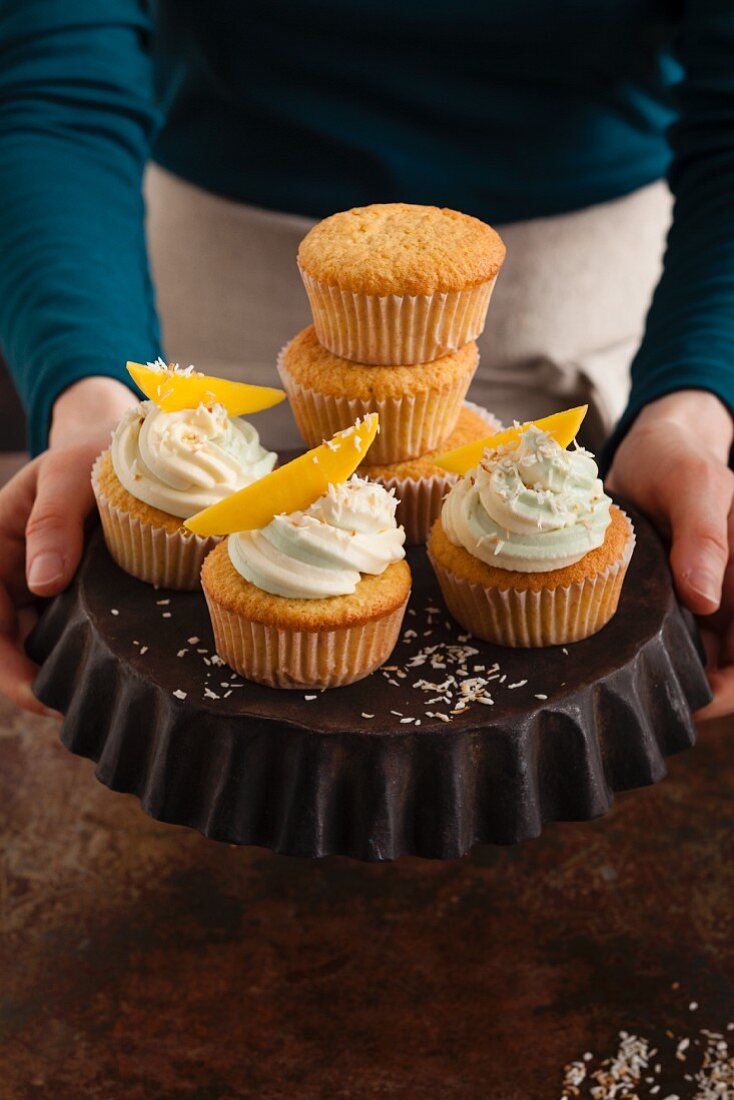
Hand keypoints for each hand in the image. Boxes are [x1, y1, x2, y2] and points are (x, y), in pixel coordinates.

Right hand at [0, 376, 136, 714]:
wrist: (120, 442)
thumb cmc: (90, 450)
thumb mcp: (69, 476)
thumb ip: (51, 524)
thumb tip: (41, 584)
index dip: (6, 665)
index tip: (38, 695)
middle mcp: (9, 569)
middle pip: (7, 641)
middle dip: (32, 680)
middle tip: (73, 710)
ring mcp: (38, 580)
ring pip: (36, 640)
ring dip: (58, 669)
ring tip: (97, 696)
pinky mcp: (70, 587)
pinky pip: (67, 628)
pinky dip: (81, 650)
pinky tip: (109, 668)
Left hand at [606, 390, 733, 718]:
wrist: (650, 447)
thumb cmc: (675, 458)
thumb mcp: (691, 485)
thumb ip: (704, 538)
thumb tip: (706, 602)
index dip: (732, 684)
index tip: (699, 702)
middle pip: (732, 662)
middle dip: (704, 689)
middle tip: (650, 700)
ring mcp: (712, 598)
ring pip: (705, 657)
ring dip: (678, 676)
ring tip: (632, 687)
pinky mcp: (682, 599)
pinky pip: (677, 641)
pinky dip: (657, 656)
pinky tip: (627, 664)